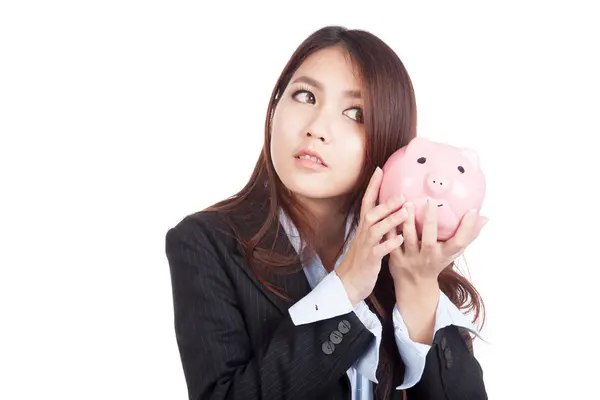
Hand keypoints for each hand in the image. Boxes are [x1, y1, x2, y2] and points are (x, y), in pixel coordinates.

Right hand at [336, 167, 408, 306]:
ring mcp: (366, 247)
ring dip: (390, 220)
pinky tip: (400, 239)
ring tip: (405, 212)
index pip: (367, 202)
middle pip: (372, 213)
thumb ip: (379, 226)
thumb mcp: (369, 240)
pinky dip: (389, 244)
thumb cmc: (361, 260)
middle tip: (402, 194)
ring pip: (376, 229)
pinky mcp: (369, 260)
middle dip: (386, 203)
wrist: (347, 283)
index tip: (380, 169)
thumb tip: (393, 211)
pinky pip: (379, 251)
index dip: (373, 186)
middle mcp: (363, 234)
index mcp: (364, 228)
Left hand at [387, 199, 487, 283]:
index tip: (472, 210)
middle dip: (431, 221)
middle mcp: (428, 257)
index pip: (459, 243)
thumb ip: (468, 235)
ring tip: (408, 203)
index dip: (467, 229)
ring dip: (408, 222)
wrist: (415, 285)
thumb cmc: (437, 262)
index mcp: (444, 255)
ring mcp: (411, 258)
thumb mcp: (453, 252)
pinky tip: (390, 213)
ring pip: (409, 239)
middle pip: (430, 240)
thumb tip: (485, 217)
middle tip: (430, 201)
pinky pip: (392, 242)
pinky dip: (390, 229)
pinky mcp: (395, 258)